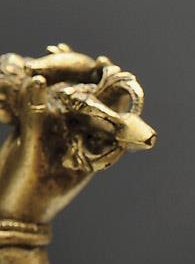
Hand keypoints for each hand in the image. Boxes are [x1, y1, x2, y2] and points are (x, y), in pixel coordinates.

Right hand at [0, 46, 155, 222]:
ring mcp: (60, 130)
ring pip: (61, 96)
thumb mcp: (35, 154)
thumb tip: (37, 80)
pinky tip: (27, 68)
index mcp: (97, 144)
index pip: (115, 110)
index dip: (114, 84)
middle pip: (87, 96)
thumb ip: (37, 117)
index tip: (105, 63)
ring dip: (55, 75)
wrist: (7, 212)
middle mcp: (82, 134)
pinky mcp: (36, 127)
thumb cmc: (32, 192)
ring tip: (50, 52)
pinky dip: (33, 86)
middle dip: (79, 72)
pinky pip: (37, 102)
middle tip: (65, 51)